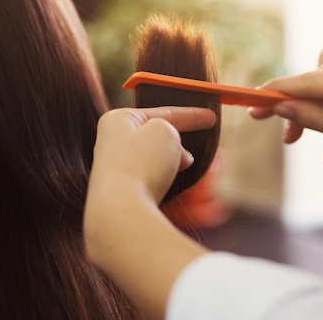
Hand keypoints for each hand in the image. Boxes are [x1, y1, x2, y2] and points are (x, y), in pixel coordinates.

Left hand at [88, 106, 216, 203]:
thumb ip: (173, 132)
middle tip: (203, 149)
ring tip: (195, 171)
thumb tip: (179, 155)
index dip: (190, 115)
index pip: (161, 112)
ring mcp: (116, 169)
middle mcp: (112, 143)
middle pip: (157, 137)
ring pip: (157, 160)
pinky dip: (170, 180)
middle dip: (182, 144)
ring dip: (177, 164)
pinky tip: (181, 188)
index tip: (210, 117)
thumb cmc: (140, 164)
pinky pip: (153, 181)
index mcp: (117, 120)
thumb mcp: (164, 131)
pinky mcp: (123, 192)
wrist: (122, 209)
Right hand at [250, 46, 322, 158]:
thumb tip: (279, 106)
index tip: (253, 101)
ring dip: (309, 98)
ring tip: (311, 126)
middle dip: (294, 106)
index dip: (277, 91)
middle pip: (310, 80)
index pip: (308, 82)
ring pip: (317, 74)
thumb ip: (312, 117)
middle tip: (284, 135)